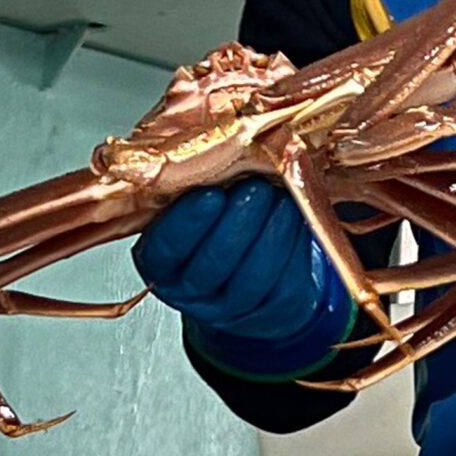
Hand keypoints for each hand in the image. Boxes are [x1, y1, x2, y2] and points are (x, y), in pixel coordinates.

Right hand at [132, 180, 350, 361]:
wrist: (250, 278)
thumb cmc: (216, 230)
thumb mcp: (192, 208)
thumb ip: (192, 185)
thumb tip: (211, 145)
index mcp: (160, 262)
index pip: (167, 247)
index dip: (188, 222)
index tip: (209, 193)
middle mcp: (190, 291)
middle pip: (213, 264)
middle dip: (238, 221)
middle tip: (254, 187)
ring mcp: (231, 307)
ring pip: (252, 275)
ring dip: (270, 230)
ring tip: (278, 197)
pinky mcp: (272, 310)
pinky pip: (285, 281)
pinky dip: (294, 244)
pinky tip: (295, 215)